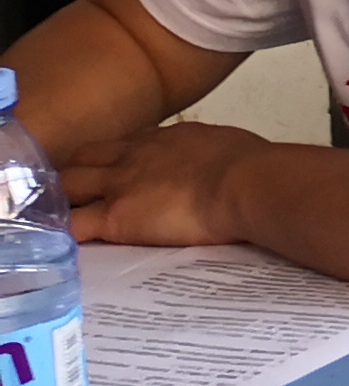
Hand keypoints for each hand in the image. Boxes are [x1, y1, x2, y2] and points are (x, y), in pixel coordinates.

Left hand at [64, 121, 272, 246]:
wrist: (244, 182)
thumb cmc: (250, 164)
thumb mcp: (223, 145)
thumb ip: (204, 153)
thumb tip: (214, 163)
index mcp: (163, 139)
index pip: (121, 145)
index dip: (109, 160)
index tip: (111, 175)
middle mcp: (133, 155)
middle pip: (82, 159)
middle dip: (75, 176)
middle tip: (76, 198)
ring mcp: (119, 185)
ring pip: (67, 186)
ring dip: (62, 201)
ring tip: (61, 221)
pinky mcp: (114, 218)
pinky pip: (72, 226)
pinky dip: (63, 234)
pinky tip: (61, 246)